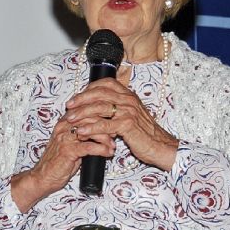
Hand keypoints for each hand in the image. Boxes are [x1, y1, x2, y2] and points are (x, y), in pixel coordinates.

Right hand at [11, 116, 114, 211]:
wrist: (43, 176)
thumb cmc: (59, 161)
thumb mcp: (72, 143)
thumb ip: (84, 133)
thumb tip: (105, 129)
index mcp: (65, 122)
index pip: (86, 109)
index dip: (102, 114)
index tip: (113, 121)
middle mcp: (64, 126)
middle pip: (91, 117)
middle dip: (106, 125)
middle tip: (117, 133)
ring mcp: (65, 138)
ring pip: (91, 130)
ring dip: (106, 138)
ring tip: (113, 146)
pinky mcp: (68, 150)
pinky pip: (89, 146)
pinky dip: (102, 149)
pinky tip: (108, 153)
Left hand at [63, 78, 177, 170]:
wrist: (160, 146)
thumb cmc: (144, 134)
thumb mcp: (131, 116)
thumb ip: (117, 109)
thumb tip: (97, 108)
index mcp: (128, 95)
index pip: (106, 83)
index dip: (89, 88)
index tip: (77, 97)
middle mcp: (128, 100)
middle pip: (99, 93)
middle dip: (81, 99)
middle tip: (69, 106)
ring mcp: (128, 111)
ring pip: (99, 107)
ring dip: (82, 113)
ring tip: (70, 119)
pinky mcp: (127, 125)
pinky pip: (104, 124)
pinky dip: (90, 128)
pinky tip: (81, 131)